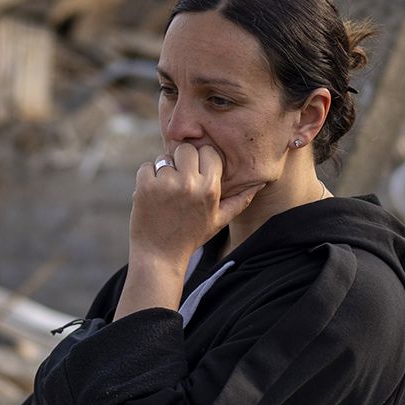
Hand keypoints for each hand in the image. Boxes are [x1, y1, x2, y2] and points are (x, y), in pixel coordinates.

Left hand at [131, 144, 262, 268]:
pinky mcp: (145, 186)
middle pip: (187, 149)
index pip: (209, 152)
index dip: (202, 159)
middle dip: (183, 160)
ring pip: (165, 157)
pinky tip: (152, 194)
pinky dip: (147, 176)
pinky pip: (147, 166)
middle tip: (180, 179)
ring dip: (164, 170)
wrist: (159, 256)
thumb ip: (240, 200)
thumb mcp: (219, 220)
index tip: (197, 172)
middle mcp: (189, 183)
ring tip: (166, 191)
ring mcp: (166, 184)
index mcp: (210, 189)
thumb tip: (259, 183)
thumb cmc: (191, 237)